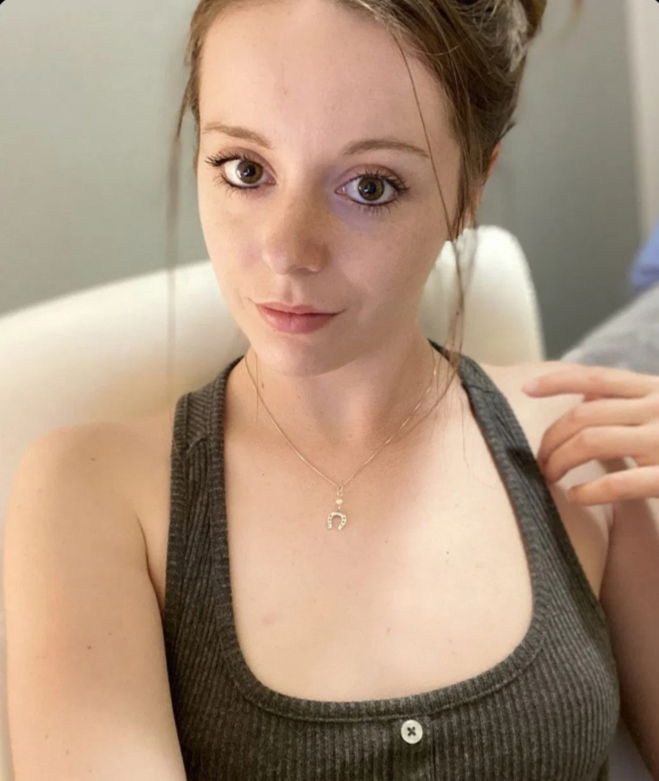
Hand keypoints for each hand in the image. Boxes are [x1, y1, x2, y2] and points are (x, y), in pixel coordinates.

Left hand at [521, 363, 658, 503]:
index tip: (526, 389)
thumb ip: (630, 399)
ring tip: (550, 476)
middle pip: (584, 415)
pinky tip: (575, 496)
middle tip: (539, 459)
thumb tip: (585, 394)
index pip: (597, 378)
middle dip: (551, 437)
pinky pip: (617, 483)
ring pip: (591, 442)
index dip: (557, 381)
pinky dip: (589, 491)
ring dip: (560, 460)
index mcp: (655, 389)